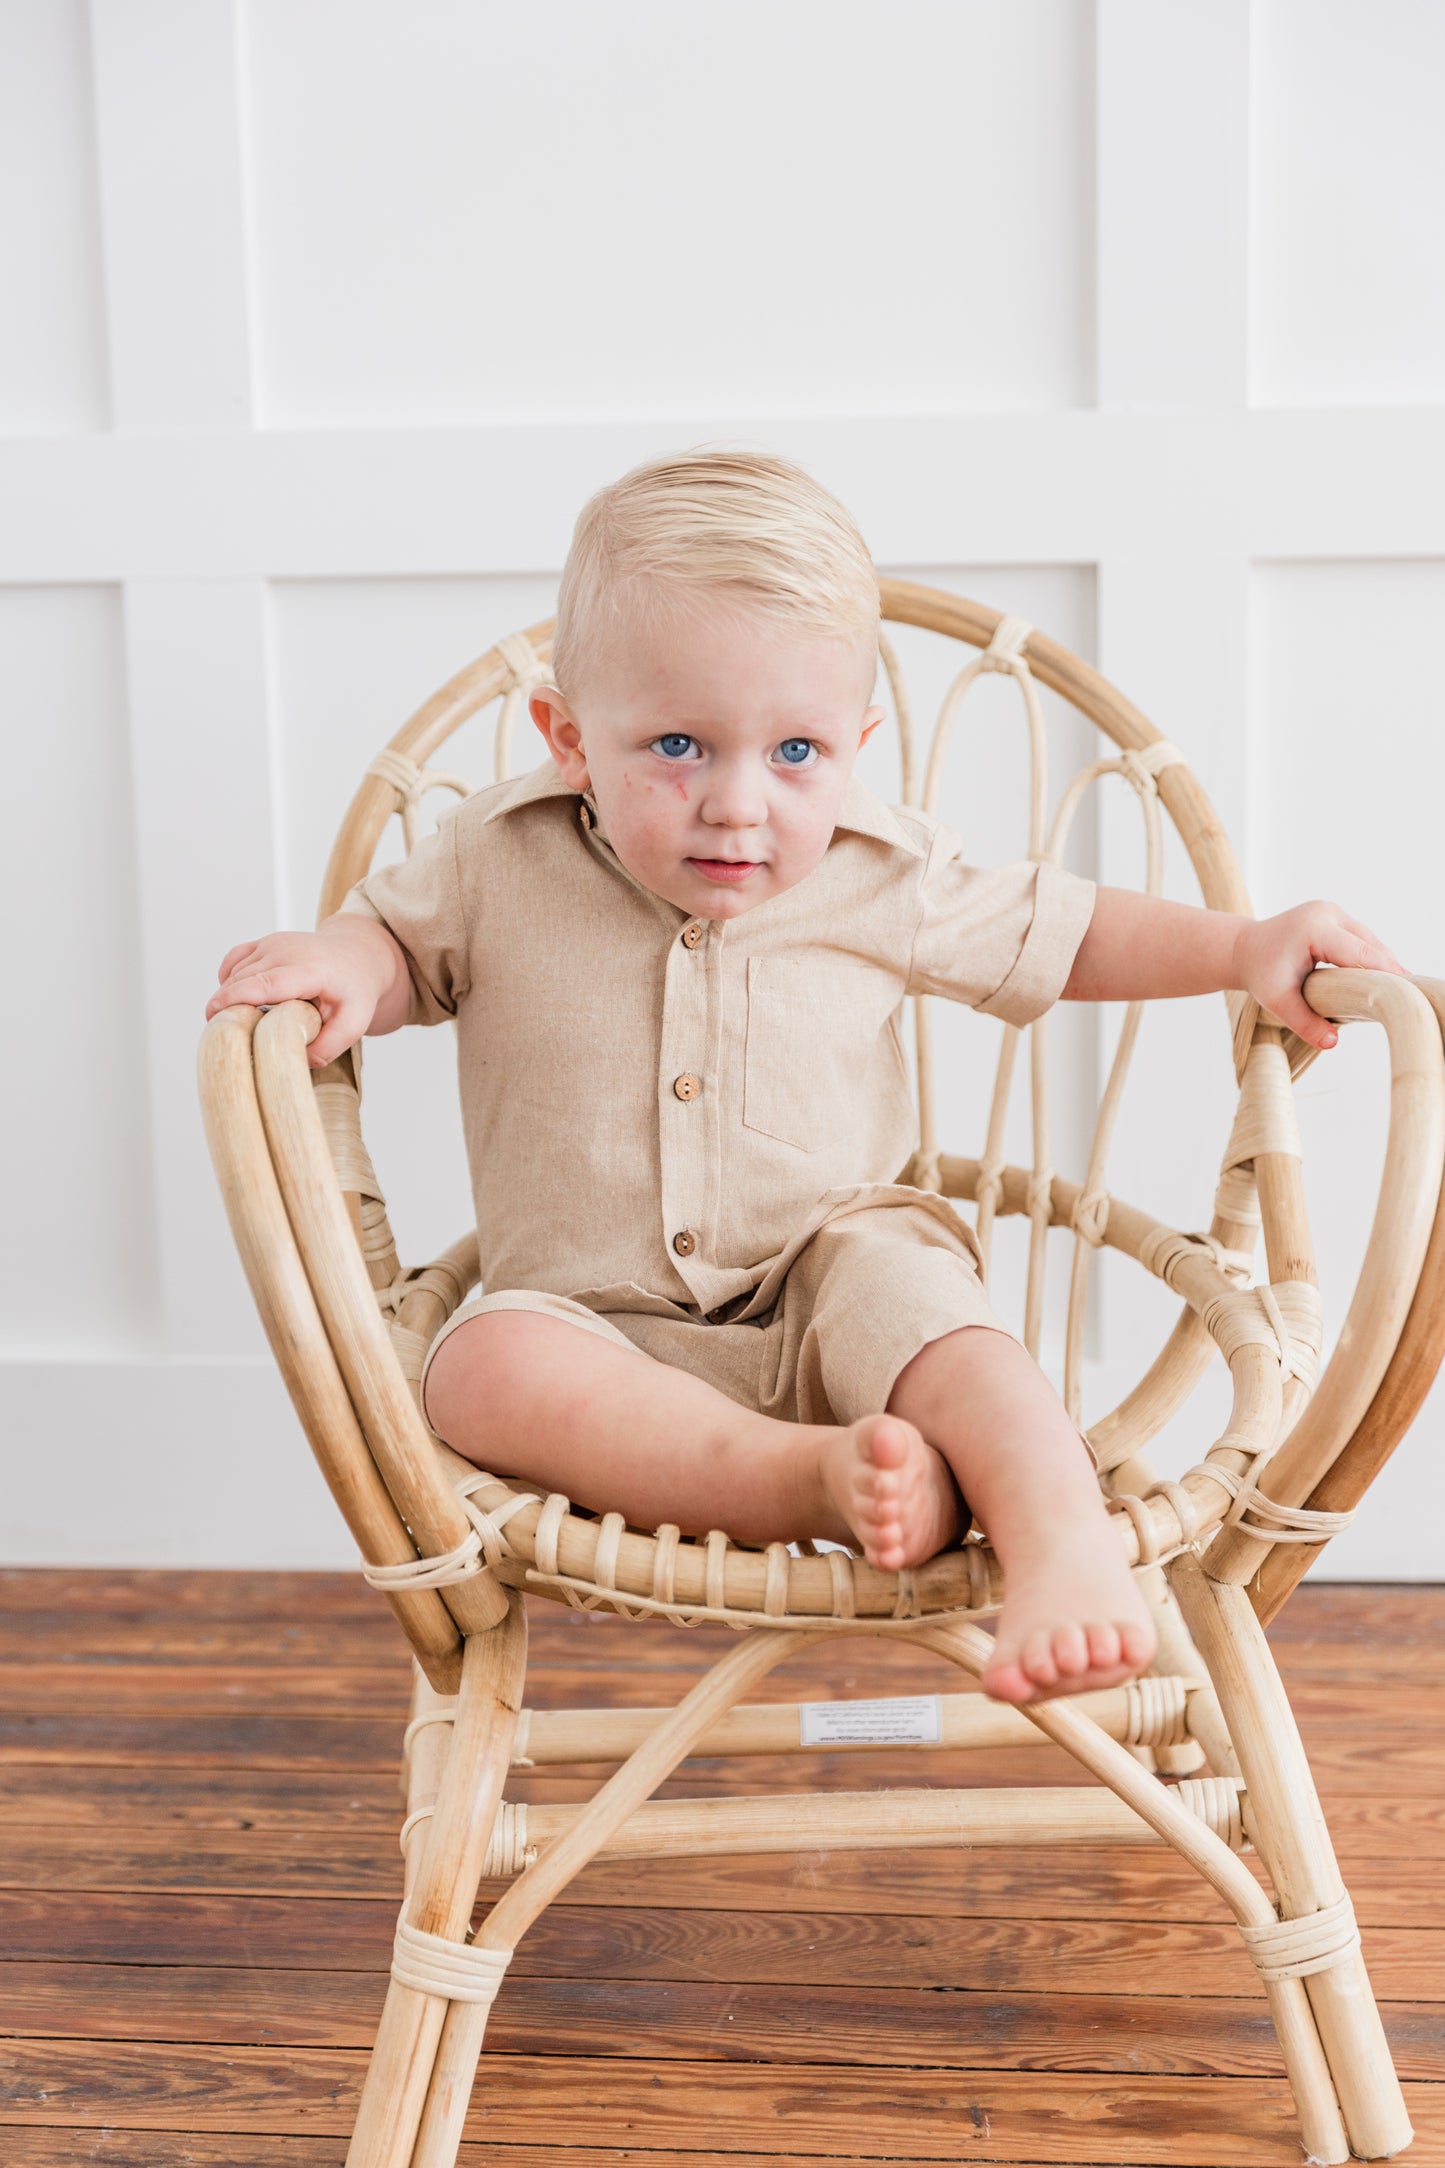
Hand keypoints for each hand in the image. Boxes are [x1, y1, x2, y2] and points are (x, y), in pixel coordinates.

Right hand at [205, 920, 399, 1067]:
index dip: (235, 999)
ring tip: (251, 1023)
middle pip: (241, 981)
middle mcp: (286, 950)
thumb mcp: (355, 1023)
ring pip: (233, 975)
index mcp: (309, 969)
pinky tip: (242, 1001)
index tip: (213, 1017)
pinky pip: (232, 963)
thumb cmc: (355, 991)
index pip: (264, 982)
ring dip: (232, 1000)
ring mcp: (271, 943)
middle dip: (229, 1010)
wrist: (358, 956)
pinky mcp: (261, 944)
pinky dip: (228, 983)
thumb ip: (328, 1047)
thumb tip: (293, 1061)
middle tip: (236, 1040)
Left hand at [1233, 901, 1406, 1051]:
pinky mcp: (1337, 918)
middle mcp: (1328, 913)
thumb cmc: (1259, 973)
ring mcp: (1334, 912)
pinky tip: (1379, 982)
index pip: (1361, 953)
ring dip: (1381, 966)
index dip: (1386, 973)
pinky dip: (1370, 960)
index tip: (1404, 994)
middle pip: (1371, 946)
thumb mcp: (1276, 1000)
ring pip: (1370, 942)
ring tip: (1395, 994)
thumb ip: (1303, 1022)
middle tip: (1406, 1000)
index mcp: (1315, 928)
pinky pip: (1362, 941)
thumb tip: (1331, 1043)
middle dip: (1388, 972)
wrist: (1244, 949)